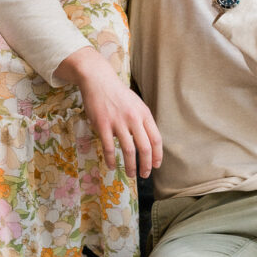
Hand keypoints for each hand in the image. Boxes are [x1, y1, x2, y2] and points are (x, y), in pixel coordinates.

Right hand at [55, 47, 161, 177]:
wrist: (98, 80)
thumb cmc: (118, 94)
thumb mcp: (136, 104)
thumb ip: (143, 121)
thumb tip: (149, 142)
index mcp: (144, 114)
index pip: (156, 139)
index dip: (157, 155)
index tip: (156, 166)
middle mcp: (134, 118)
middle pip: (145, 148)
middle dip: (146, 165)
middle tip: (144, 175)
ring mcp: (118, 122)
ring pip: (129, 150)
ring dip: (130, 166)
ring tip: (131, 174)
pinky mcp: (103, 125)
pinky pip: (109, 147)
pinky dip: (112, 160)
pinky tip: (112, 166)